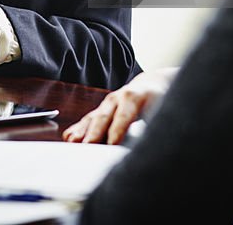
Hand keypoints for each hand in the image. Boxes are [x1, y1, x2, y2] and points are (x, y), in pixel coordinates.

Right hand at [62, 67, 177, 144]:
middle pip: (103, 117)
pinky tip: (70, 138)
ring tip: (72, 144)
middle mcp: (117, 98)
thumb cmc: (160, 101)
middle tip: (86, 148)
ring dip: (82, 131)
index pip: (123, 116)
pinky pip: (87, 120)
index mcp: (134, 98)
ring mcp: (107, 103)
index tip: (112, 145)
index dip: (118, 131)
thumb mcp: (162, 110)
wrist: (152, 84)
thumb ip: (156, 125)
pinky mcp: (101, 110)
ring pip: (92, 118)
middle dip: (94, 133)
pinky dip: (78, 129)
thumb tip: (151, 146)